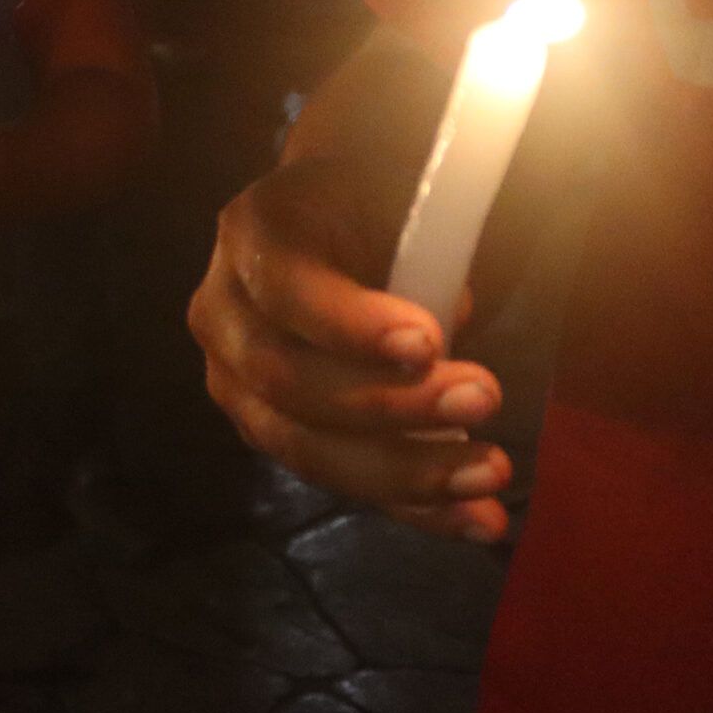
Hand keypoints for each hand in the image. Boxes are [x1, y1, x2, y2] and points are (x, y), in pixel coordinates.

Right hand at [187, 157, 513, 541]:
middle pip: (285, 381)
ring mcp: (235, 381)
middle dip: (387, 405)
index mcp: (253, 236)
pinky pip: (335, 482)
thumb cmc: (374, 204)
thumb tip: (451, 312)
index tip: (431, 343)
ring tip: (488, 473)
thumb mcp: (396, 193)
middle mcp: (223, 313)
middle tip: (483, 399)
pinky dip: (411, 507)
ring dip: (402, 471)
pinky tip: (477, 519)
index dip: (349, 325)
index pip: (284, 291)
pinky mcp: (269, 432)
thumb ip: (423, 239)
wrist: (336, 228)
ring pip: (302, 446)